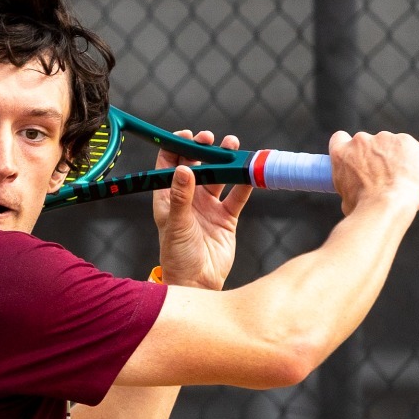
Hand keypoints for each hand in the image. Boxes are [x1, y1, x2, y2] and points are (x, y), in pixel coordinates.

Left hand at [152, 130, 253, 290]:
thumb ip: (181, 197)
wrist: (198, 283)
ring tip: (232, 145)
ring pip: (219, 177)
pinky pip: (237, 195)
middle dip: (203, 150)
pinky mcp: (227, 217)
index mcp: (168, 198)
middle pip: (196, 165)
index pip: (169, 165)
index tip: (187, 135)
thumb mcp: (176, 224)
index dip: (177, 147)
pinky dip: (244, 183)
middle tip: (210, 138)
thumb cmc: (177, 256)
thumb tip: (184, 169)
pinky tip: (250, 171)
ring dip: (225, 162)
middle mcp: (188, 199)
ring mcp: (208, 207)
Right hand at [326, 130, 418, 215]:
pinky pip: (408, 147)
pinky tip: (411, 175)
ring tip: (399, 179)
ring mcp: (384, 139)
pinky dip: (410, 159)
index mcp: (342, 154)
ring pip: (389, 145)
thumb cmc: (366, 208)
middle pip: (367, 143)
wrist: (388, 206)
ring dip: (393, 157)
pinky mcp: (405, 140)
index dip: (350, 149)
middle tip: (382, 175)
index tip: (356, 158)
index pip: (340, 138)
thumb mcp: (346, 199)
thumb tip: (358, 192)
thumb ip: (351, 186)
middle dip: (374, 156)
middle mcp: (360, 141)